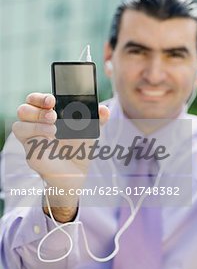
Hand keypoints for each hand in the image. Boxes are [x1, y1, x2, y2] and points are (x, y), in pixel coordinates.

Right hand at [12, 93, 109, 220]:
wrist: (77, 172)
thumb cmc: (80, 148)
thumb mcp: (91, 132)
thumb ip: (98, 119)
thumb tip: (104, 109)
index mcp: (52, 114)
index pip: (38, 99)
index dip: (42, 97)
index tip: (53, 99)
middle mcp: (39, 122)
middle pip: (26, 105)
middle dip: (38, 104)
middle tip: (53, 113)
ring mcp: (32, 134)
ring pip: (21, 117)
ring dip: (36, 118)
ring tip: (54, 126)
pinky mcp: (29, 147)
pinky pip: (21, 132)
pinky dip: (34, 129)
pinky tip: (50, 134)